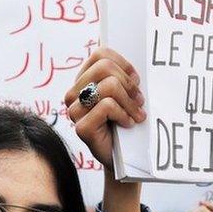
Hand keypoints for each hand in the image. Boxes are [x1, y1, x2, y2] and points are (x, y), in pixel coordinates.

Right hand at [64, 47, 146, 173]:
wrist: (124, 157)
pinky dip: (124, 114)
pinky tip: (127, 124)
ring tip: (136, 114)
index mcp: (83, 81)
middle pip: (105, 67)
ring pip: (109, 86)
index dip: (123, 64)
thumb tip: (133, 54)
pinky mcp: (81, 127)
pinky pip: (107, 106)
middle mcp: (74, 94)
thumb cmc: (126, 123)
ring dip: (130, 102)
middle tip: (138, 101)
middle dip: (128, 84)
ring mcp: (74, 111)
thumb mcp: (126, 94)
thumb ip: (123, 75)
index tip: (135, 81)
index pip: (100, 54)